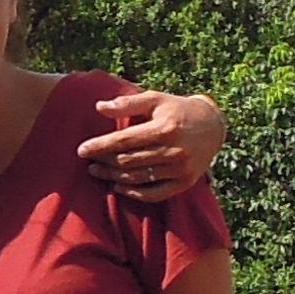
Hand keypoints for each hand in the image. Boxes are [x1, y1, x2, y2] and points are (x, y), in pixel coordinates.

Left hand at [79, 88, 222, 201]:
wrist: (213, 126)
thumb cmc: (177, 109)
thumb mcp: (155, 99)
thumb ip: (127, 104)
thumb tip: (99, 107)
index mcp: (164, 129)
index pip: (124, 141)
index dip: (100, 146)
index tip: (81, 149)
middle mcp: (173, 151)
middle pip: (128, 161)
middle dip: (104, 162)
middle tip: (87, 162)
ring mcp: (180, 169)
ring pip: (138, 178)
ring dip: (114, 177)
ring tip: (97, 172)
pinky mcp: (185, 183)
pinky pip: (155, 194)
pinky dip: (134, 192)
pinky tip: (118, 186)